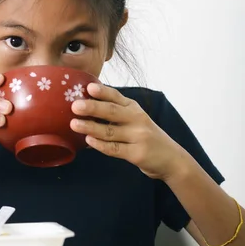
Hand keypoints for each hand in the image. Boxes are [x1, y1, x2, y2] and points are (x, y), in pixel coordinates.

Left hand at [70, 83, 184, 180]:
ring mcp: (138, 137)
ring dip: (90, 127)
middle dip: (93, 107)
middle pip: (112, 112)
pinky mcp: (137, 154)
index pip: (116, 97)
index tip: (89, 87)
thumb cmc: (145, 136)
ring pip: (110, 131)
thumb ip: (116, 111)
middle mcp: (137, 119)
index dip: (103, 91)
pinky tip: (88, 141)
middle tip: (75, 106)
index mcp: (134, 108)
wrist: (171, 158)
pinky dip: (100, 145)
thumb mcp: (135, 119)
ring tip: (74, 124)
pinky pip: (115, 149)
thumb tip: (85, 105)